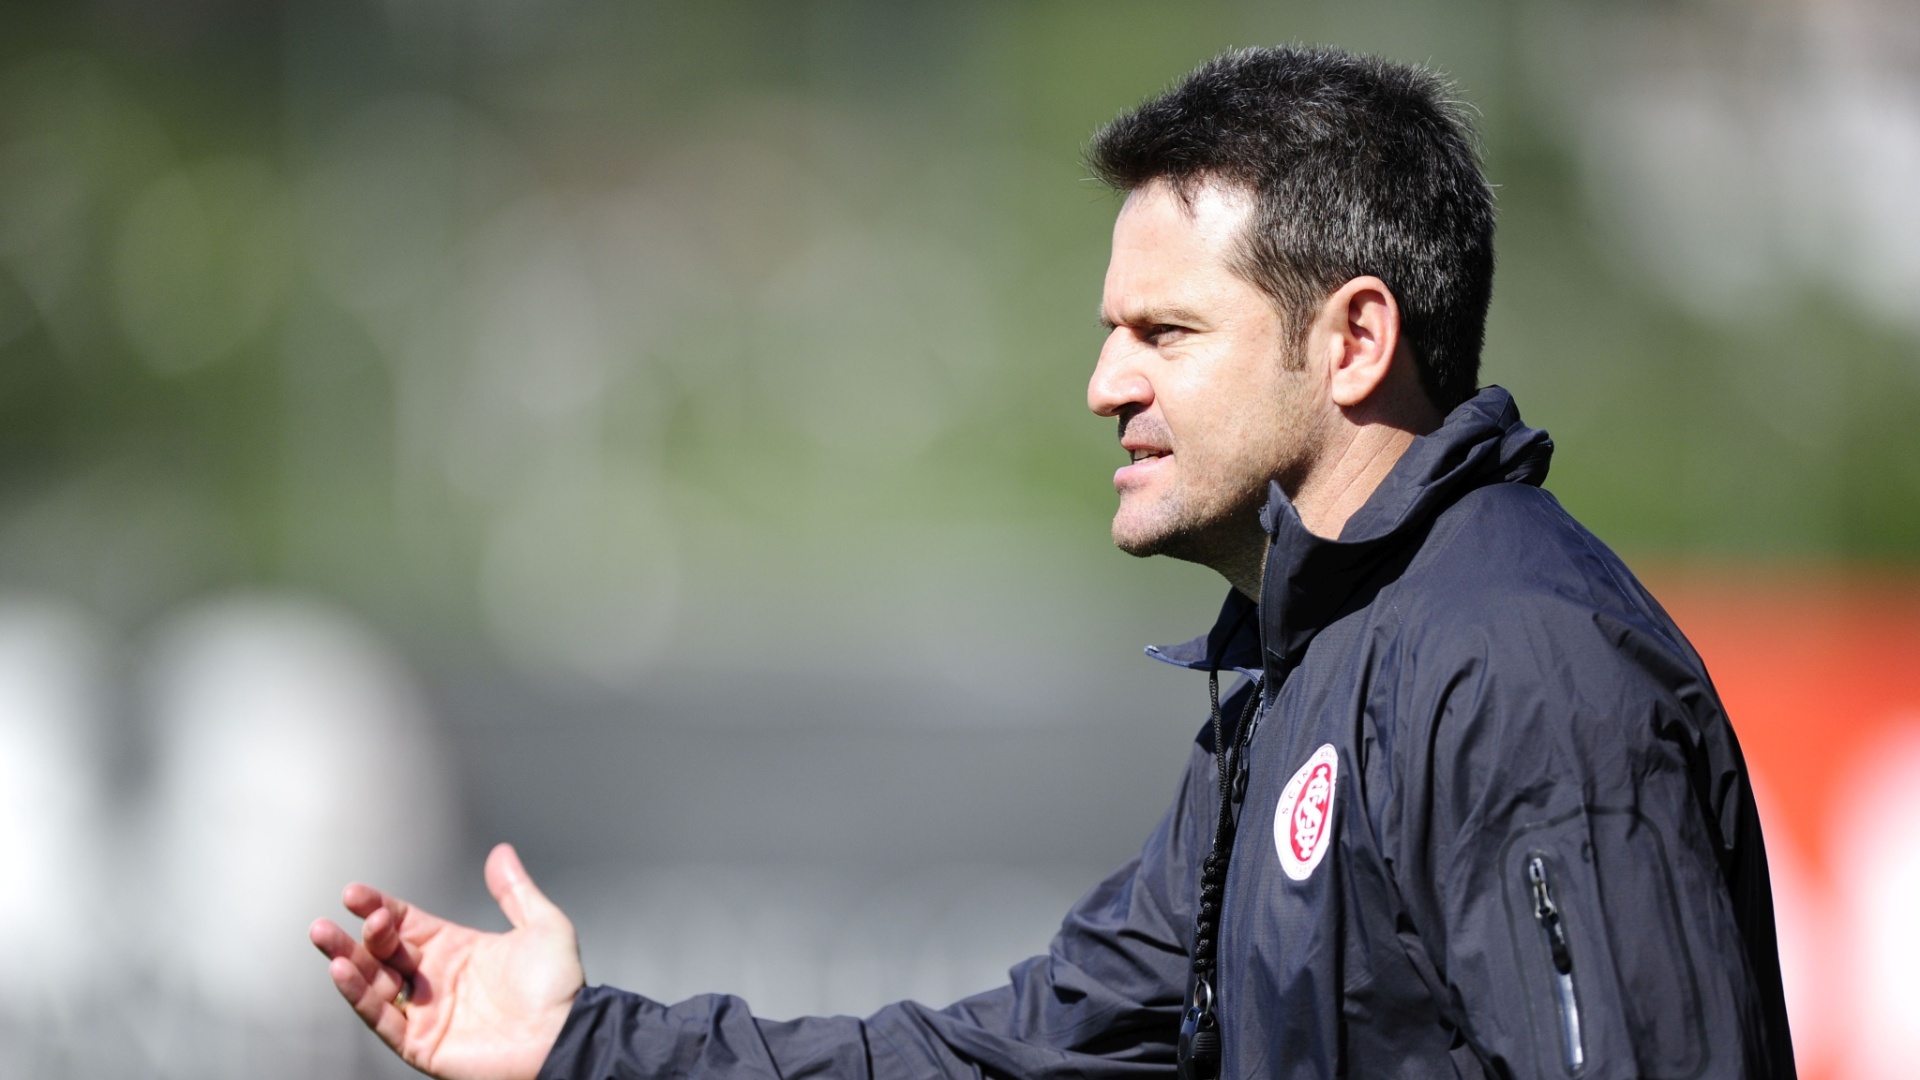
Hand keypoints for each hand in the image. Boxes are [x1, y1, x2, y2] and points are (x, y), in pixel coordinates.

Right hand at [310, 843, 584, 1079]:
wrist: (565, 1037)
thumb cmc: (560, 990)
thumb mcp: (542, 927)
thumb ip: (515, 891)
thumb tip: (501, 852)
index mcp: (457, 950)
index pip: (406, 923)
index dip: (380, 907)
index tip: (354, 893)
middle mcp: (435, 980)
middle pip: (383, 952)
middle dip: (360, 933)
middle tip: (347, 914)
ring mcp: (426, 1012)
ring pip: (374, 983)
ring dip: (347, 960)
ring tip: (326, 937)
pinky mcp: (421, 1043)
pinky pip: (381, 1018)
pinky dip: (359, 996)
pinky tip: (344, 972)